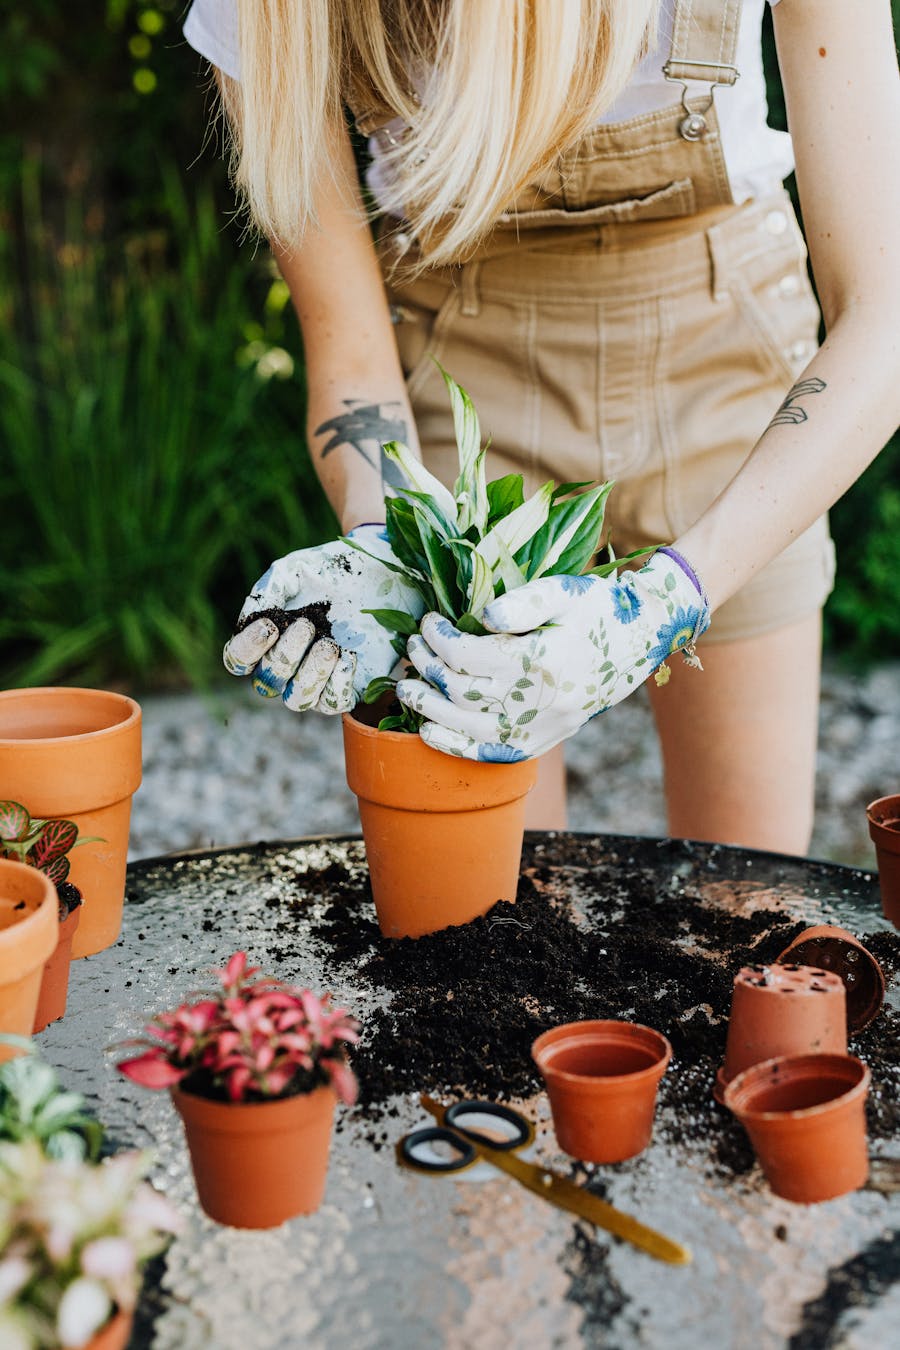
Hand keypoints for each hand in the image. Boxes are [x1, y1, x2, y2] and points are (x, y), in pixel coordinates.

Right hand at [222, 525, 423, 713]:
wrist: (379, 571)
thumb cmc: (331, 571)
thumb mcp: (295, 570)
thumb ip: (268, 589)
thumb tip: (249, 618)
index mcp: (267, 639)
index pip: (238, 660)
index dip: (247, 649)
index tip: (268, 625)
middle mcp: (287, 666)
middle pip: (268, 683)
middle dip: (285, 656)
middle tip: (306, 625)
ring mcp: (317, 679)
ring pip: (298, 700)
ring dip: (310, 674)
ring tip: (329, 644)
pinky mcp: (350, 685)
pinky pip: (334, 703)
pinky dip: (338, 683)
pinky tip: (348, 656)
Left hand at [396, 550, 710, 759]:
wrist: (641, 639)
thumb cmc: (596, 607)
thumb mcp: (562, 590)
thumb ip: (521, 602)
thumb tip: (481, 618)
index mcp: (542, 659)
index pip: (468, 655)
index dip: (439, 638)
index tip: (429, 621)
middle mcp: (541, 700)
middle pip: (462, 691)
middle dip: (427, 668)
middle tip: (412, 647)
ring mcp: (544, 726)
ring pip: (470, 726)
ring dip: (430, 708)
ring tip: (406, 688)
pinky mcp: (545, 740)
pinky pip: (495, 753)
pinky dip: (457, 747)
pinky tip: (429, 733)